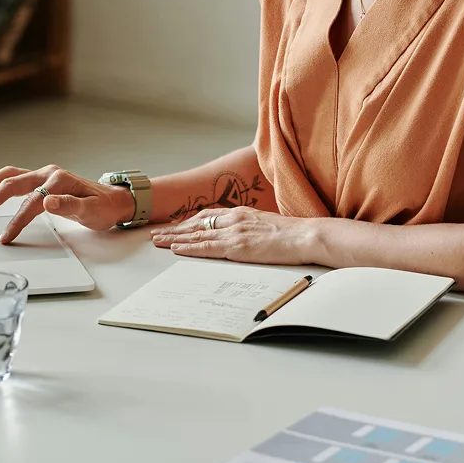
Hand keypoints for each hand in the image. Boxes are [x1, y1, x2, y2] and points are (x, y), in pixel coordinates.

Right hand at [0, 165, 134, 243]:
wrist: (113, 200)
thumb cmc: (103, 207)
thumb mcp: (91, 210)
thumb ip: (69, 205)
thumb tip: (48, 202)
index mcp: (59, 179)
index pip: (32, 201)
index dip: (17, 220)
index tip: (6, 236)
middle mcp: (49, 173)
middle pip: (14, 183)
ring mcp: (45, 175)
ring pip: (12, 175)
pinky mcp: (44, 180)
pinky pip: (17, 177)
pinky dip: (0, 180)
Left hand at [149, 206, 314, 264]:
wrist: (306, 235)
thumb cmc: (292, 234)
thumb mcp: (266, 224)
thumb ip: (250, 227)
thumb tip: (244, 237)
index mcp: (241, 213)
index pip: (208, 216)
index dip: (189, 221)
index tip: (176, 226)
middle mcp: (234, 219)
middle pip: (196, 223)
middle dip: (175, 229)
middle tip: (157, 233)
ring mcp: (234, 232)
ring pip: (196, 235)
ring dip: (175, 238)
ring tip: (158, 241)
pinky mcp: (237, 246)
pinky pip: (207, 247)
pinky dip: (189, 248)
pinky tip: (176, 249)